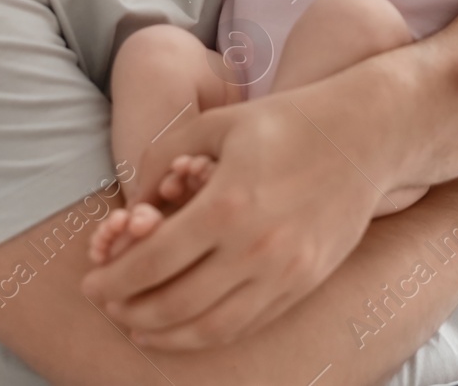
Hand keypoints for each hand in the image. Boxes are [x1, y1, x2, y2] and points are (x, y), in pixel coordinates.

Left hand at [79, 83, 389, 349]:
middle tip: (108, 306)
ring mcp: (285, 271)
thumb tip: (132, 205)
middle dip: (129, 311)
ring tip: (139, 328)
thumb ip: (164, 159)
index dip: (112, 279)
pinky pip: (248, 324)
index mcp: (227, 202)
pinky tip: (188, 327)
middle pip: (174, 304)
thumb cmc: (288, 121)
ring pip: (211, 328)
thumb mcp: (218, 122)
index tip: (91, 284)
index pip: (152, 262)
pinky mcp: (306, 283)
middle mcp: (256, 246)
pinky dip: (209, 334)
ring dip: (165, 336)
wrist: (367, 134)